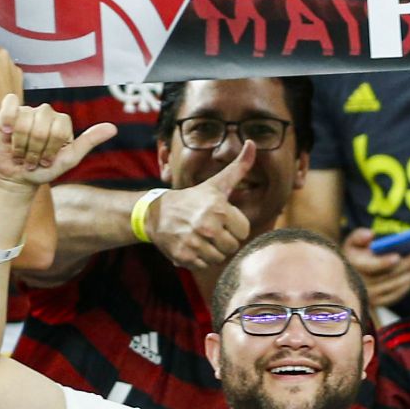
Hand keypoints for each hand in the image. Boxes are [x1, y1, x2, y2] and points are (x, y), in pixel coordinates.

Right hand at [0, 94, 115, 187]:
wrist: (18, 177)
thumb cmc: (44, 169)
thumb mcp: (69, 159)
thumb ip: (89, 142)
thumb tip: (113, 128)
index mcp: (62, 122)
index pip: (58, 131)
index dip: (49, 150)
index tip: (46, 161)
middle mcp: (46, 113)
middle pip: (40, 128)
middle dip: (34, 150)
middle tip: (32, 160)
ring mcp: (27, 111)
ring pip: (23, 122)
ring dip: (20, 145)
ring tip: (20, 154)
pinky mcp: (8, 112)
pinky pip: (10, 104)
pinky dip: (8, 119)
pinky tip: (6, 132)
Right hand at [146, 141, 256, 271]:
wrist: (157, 213)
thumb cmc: (193, 198)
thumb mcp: (217, 183)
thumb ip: (239, 167)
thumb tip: (252, 142)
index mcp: (219, 209)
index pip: (243, 231)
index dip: (234, 226)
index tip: (221, 219)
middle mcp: (207, 227)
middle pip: (232, 246)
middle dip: (224, 240)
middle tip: (210, 229)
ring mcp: (195, 243)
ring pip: (219, 258)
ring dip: (212, 251)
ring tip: (202, 238)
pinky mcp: (184, 257)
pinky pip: (204, 265)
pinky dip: (199, 259)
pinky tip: (192, 246)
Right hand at [341, 229, 409, 309]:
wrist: (348, 278)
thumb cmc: (355, 255)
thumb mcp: (352, 243)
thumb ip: (359, 236)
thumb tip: (370, 234)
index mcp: (354, 266)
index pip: (370, 267)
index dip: (383, 263)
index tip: (397, 257)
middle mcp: (360, 284)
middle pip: (388, 276)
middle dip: (406, 265)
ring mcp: (369, 296)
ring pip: (394, 286)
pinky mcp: (376, 303)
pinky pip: (395, 296)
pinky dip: (406, 286)